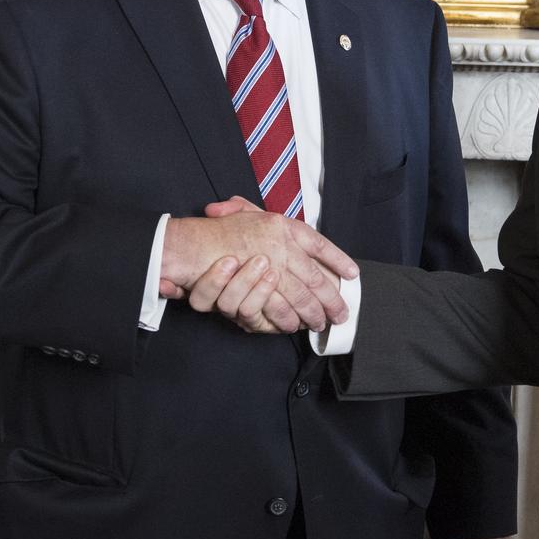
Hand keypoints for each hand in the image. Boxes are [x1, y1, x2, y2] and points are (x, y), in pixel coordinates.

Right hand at [159, 198, 355, 332]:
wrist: (184, 246)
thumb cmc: (218, 231)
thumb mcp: (244, 215)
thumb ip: (257, 212)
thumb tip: (287, 225)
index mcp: (280, 226)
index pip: (317, 243)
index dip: (337, 259)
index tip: (353, 273)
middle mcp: (278, 247)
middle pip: (312, 277)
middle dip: (329, 298)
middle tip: (341, 313)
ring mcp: (265, 272)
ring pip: (296, 297)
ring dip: (309, 312)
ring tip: (320, 322)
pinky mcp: (250, 296)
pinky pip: (273, 311)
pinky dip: (284, 320)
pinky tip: (293, 325)